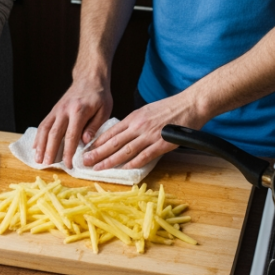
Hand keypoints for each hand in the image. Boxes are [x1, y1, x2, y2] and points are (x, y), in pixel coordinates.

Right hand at [34, 77, 112, 166]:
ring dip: (40, 145)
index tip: (69, 164)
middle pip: (54, 133)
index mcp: (79, 111)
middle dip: (50, 150)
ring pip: (45, 129)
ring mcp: (57, 110)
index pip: (72, 135)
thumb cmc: (99, 96)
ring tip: (38, 160)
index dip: (69, 151)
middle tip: (47, 165)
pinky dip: (38, 136)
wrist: (89, 78)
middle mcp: (64, 110)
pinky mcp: (53, 110)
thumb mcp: (104, 110)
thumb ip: (94, 126)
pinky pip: (43, 124)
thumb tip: (85, 141)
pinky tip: (35, 147)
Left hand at [82, 91, 203, 169]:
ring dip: (110, 161)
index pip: (111, 132)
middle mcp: (138, 126)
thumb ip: (135, 123)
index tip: (86, 151)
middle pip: (113, 143)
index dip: (97, 143)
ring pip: (125, 151)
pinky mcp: (161, 143)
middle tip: (84, 162)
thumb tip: (123, 134)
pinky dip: (133, 163)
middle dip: (97, 154)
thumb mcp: (146, 111)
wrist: (190, 105)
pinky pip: (144, 156)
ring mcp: (149, 135)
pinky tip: (123, 169)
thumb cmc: (170, 108)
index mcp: (134, 118)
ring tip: (98, 168)